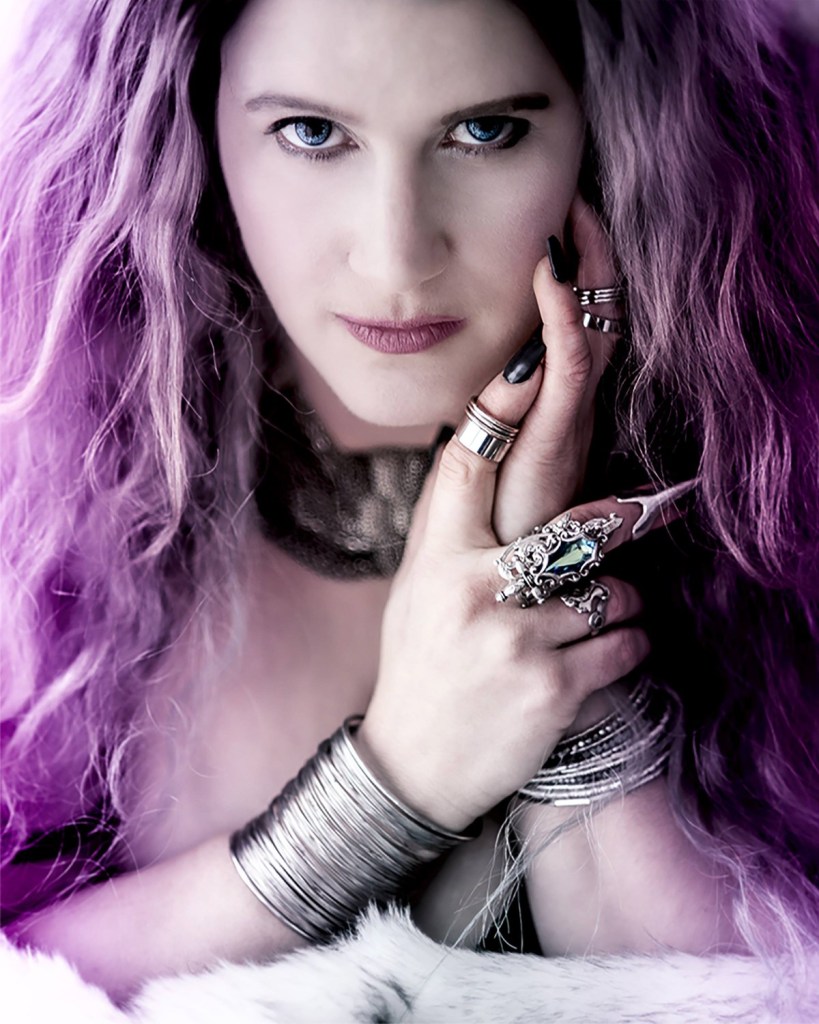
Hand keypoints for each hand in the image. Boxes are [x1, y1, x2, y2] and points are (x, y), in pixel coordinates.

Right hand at [355, 376, 670, 833]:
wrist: (414, 766)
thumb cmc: (418, 667)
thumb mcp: (415, 592)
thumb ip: (449, 531)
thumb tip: (476, 453)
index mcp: (435, 562)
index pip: (468, 466)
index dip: (503, 406)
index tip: (536, 361)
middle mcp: (474, 593)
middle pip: (572, 525)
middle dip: (621, 515)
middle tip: (649, 505)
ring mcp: (516, 643)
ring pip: (612, 591)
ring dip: (618, 602)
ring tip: (594, 620)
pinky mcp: (553, 689)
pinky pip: (626, 644)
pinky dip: (628, 646)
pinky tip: (603, 656)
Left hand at [493, 194, 623, 542]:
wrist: (502, 589)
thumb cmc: (499, 527)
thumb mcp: (494, 461)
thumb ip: (498, 421)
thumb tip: (484, 386)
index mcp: (558, 404)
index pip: (576, 323)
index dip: (577, 273)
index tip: (559, 219)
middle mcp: (573, 406)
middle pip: (595, 316)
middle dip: (592, 256)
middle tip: (579, 196)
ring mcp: (569, 419)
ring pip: (590, 330)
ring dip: (584, 272)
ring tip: (575, 213)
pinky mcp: (559, 437)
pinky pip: (567, 365)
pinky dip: (561, 315)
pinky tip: (549, 273)